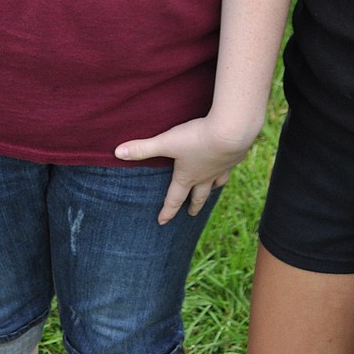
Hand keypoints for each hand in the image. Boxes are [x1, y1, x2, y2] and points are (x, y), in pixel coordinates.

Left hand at [115, 116, 252, 224]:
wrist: (232, 132)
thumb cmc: (196, 139)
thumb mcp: (166, 142)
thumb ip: (142, 148)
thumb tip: (117, 153)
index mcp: (188, 176)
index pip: (174, 198)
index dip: (167, 210)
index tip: (162, 221)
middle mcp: (206, 176)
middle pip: (199, 195)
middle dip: (194, 205)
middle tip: (192, 214)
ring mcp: (223, 167)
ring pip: (217, 182)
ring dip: (213, 187)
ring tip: (213, 189)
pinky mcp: (236, 156)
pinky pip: (231, 165)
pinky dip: (228, 165)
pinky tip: (229, 159)